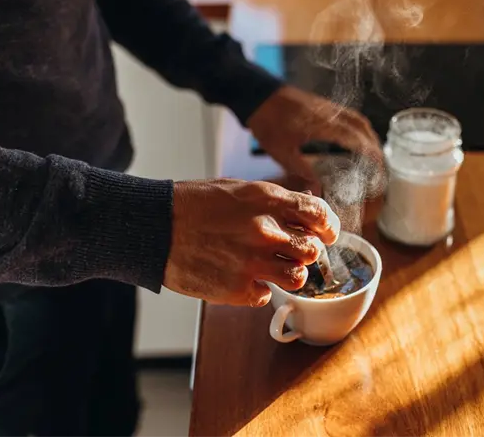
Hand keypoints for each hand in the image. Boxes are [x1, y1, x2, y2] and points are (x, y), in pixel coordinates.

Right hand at [164, 179, 340, 305]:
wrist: (155, 228)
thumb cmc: (192, 205)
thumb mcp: (237, 189)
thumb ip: (272, 201)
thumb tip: (304, 208)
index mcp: (266, 200)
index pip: (318, 214)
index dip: (328, 225)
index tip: (327, 232)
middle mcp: (265, 231)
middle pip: (312, 250)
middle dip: (307, 251)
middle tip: (294, 252)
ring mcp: (253, 263)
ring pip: (298, 278)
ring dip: (290, 274)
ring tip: (273, 268)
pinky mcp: (238, 289)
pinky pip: (267, 295)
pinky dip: (260, 290)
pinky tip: (243, 278)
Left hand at [247, 85, 382, 186]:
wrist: (257, 95)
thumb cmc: (267, 123)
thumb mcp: (282, 152)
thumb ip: (302, 170)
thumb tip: (319, 190)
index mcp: (323, 125)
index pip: (357, 138)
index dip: (371, 153)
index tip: (379, 168)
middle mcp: (330, 113)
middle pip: (363, 127)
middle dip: (375, 146)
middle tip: (379, 166)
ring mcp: (328, 107)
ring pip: (357, 119)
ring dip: (368, 136)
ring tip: (372, 155)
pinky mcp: (323, 105)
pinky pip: (348, 115)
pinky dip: (358, 128)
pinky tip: (355, 140)